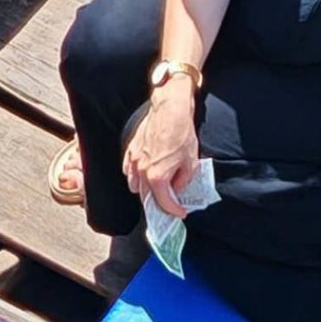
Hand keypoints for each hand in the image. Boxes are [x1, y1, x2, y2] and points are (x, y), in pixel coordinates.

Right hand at [123, 81, 198, 218]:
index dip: (174, 211)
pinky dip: (135, 177)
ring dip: (145, 192)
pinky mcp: (131, 150)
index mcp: (157, 178)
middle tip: (169, 205)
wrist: (170, 109)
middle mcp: (142, 172)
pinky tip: (143, 175)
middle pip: (147, 198)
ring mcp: (134, 161)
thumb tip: (177, 189)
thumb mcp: (191, 162)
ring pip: (134, 186)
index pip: (164, 203)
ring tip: (157, 191)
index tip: (181, 212)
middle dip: (159, 205)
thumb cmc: (182, 133)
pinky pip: (129, 171)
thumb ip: (183, 181)